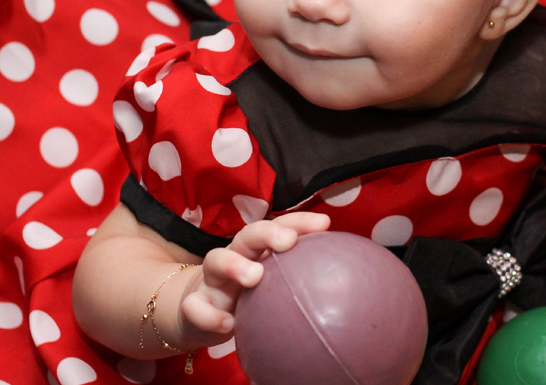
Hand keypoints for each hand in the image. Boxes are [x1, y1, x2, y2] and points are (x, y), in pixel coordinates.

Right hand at [177, 212, 330, 348]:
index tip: (325, 224)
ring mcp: (211, 281)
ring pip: (215, 260)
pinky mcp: (194, 306)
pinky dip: (209, 315)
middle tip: (287, 241)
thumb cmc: (247, 297)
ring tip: (254, 277)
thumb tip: (351, 283)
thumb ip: (301, 280)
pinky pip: (195, 308)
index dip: (299, 221)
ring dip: (234, 264)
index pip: (279, 227)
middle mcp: (234, 257)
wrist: (199, 315)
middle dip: (267, 233)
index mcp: (257, 250)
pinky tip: (227, 324)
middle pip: (247, 235)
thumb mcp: (273, 286)